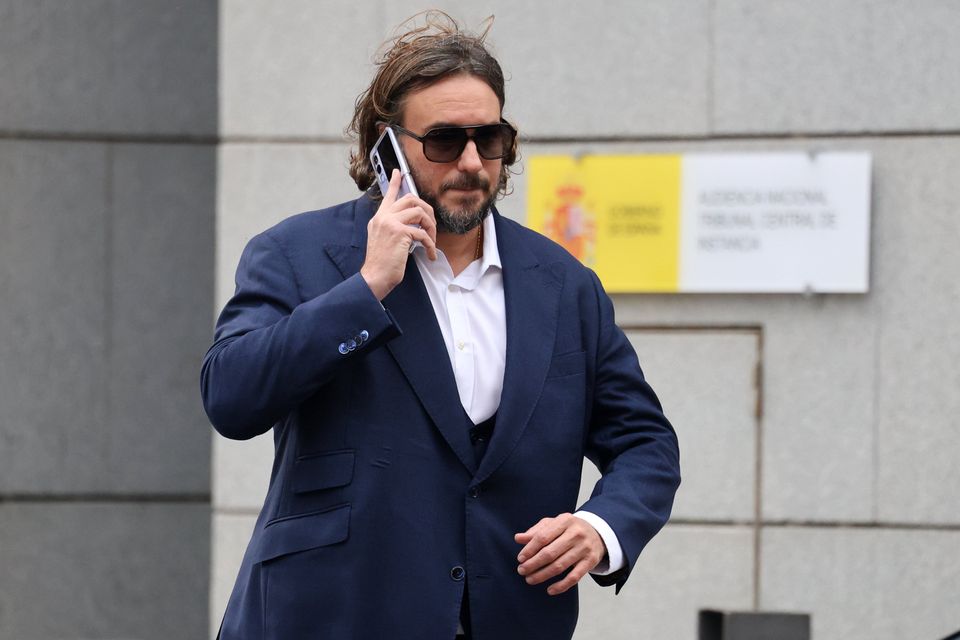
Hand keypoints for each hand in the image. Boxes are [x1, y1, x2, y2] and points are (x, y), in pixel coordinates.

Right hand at [360, 170, 436, 299]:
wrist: (374, 277)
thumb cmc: (381, 264)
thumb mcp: (383, 241)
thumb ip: (393, 229)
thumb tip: (412, 226)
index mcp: (379, 218)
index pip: (387, 195)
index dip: (395, 182)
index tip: (399, 172)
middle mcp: (383, 217)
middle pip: (411, 200)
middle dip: (427, 211)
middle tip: (432, 226)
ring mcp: (391, 223)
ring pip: (420, 213)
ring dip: (431, 228)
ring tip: (431, 242)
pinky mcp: (400, 233)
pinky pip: (423, 233)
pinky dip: (430, 245)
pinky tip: (430, 254)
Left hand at [514, 513, 605, 595]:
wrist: (597, 533)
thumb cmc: (569, 529)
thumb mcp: (554, 524)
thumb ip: (536, 531)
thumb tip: (518, 538)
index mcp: (564, 521)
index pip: (543, 536)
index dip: (530, 549)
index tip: (520, 559)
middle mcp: (576, 534)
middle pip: (550, 553)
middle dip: (533, 564)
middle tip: (522, 571)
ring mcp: (584, 548)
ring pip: (560, 566)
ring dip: (542, 575)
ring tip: (530, 579)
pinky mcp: (591, 562)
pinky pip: (574, 577)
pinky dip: (561, 586)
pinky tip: (550, 590)